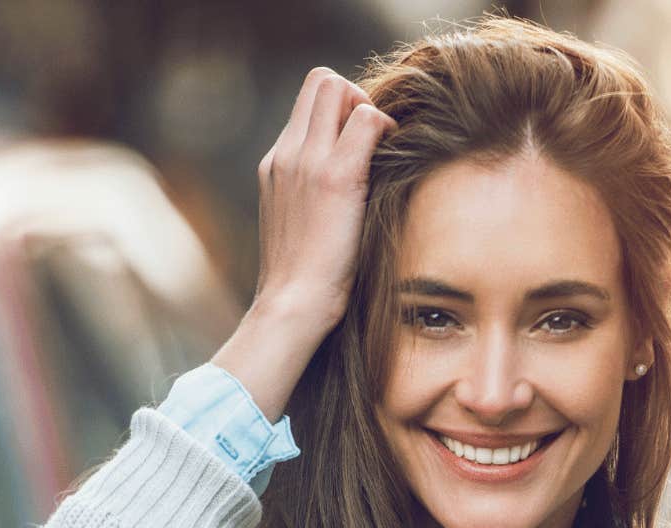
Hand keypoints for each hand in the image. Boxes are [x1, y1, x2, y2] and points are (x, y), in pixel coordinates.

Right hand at [216, 68, 393, 420]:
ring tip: (382, 155)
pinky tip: (393, 165)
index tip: (360, 144)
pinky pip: (366, 119)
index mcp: (277, 163)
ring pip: (338, 88)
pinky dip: (385, 130)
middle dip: (354, 98)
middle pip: (321, 80)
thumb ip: (315, 191)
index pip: (309, 100)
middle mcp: (287, 153)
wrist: (292, 305)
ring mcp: (306, 160)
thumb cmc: (307, 278)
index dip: (340, 108)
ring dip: (368, 111)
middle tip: (374, 142)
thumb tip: (355, 179)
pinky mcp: (334, 176)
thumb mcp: (301, 223)